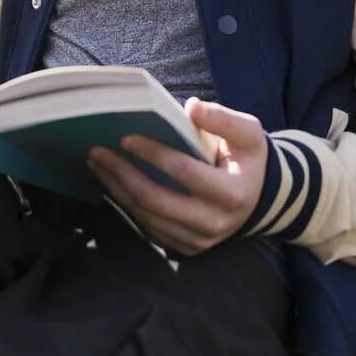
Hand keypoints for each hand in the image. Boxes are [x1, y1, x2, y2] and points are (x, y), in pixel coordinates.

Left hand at [87, 98, 268, 255]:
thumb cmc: (248, 159)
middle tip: (97, 151)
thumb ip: (223, 119)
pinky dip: (126, 205)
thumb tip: (191, 107)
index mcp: (232, 193)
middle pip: (156, 200)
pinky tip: (112, 184)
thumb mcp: (249, 134)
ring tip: (98, 164)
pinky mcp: (184, 247)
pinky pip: (147, 227)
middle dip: (122, 174)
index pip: (185, 172)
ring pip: (146, 216)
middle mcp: (214, 222)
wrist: (257, 199)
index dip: (154, 154)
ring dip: (116, 189)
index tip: (126, 137)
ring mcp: (197, 240)